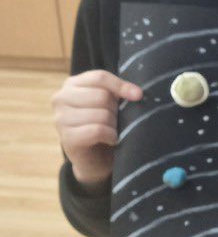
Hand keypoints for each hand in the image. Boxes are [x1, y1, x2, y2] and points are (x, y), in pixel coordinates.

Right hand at [52, 69, 142, 188]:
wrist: (95, 159)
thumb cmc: (105, 126)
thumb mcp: (110, 103)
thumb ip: (118, 92)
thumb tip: (137, 93)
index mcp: (72, 84)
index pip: (100, 77)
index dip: (121, 86)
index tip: (138, 95)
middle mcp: (61, 98)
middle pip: (102, 96)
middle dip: (116, 110)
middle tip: (115, 121)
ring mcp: (61, 118)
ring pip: (102, 114)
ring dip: (114, 125)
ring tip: (111, 130)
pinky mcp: (66, 137)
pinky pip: (98, 130)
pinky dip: (110, 136)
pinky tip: (111, 139)